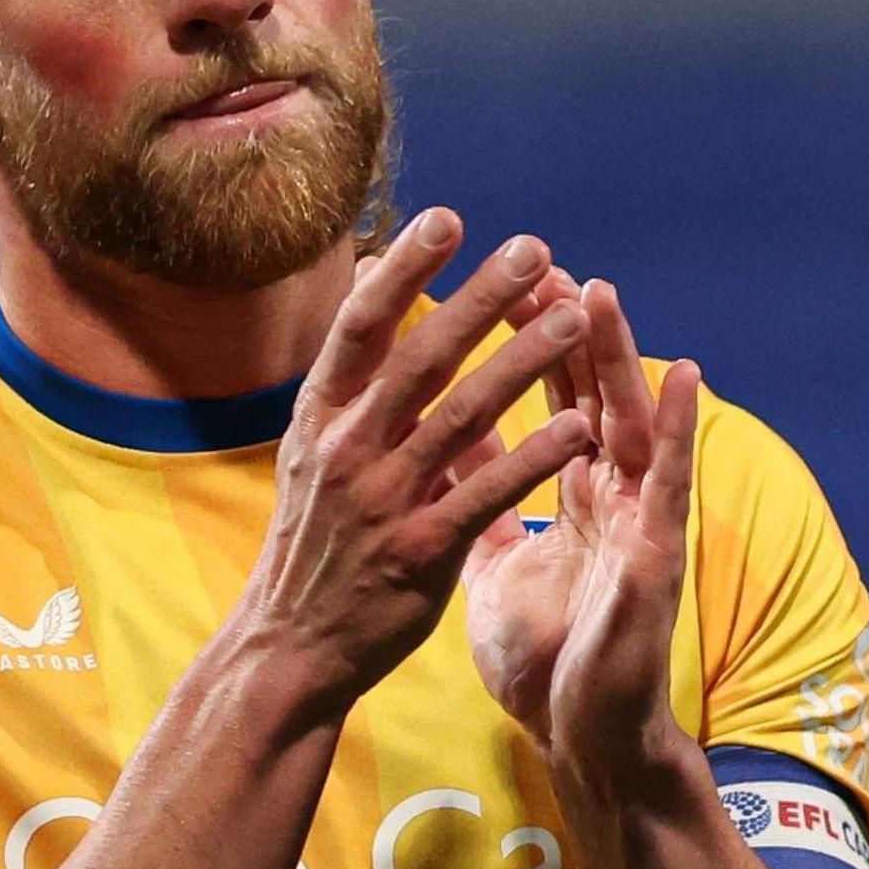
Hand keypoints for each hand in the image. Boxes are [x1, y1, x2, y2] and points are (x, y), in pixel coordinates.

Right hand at [236, 210, 595, 718]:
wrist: (288, 650)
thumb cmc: (314, 547)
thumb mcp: (310, 458)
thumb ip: (347, 388)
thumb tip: (369, 293)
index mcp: (319, 420)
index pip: (361, 326)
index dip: (404, 268)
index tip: (447, 218)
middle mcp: (346, 450)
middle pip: (420, 357)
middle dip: (479, 298)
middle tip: (533, 249)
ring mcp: (382, 500)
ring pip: (462, 416)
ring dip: (521, 362)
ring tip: (573, 320)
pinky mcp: (420, 551)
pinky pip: (487, 494)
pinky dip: (535, 458)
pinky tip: (580, 427)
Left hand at [463, 273, 704, 779]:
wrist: (580, 738)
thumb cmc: (548, 661)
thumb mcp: (496, 563)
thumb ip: (486, 501)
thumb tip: (454, 446)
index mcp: (572, 498)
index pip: (551, 405)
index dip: (531, 347)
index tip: (507, 289)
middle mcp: (610, 498)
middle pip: (590, 397)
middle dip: (569, 332)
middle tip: (546, 265)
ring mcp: (639, 522)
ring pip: (631, 422)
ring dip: (619, 358)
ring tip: (602, 294)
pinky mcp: (659, 554)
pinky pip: (671, 482)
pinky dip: (681, 427)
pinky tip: (686, 376)